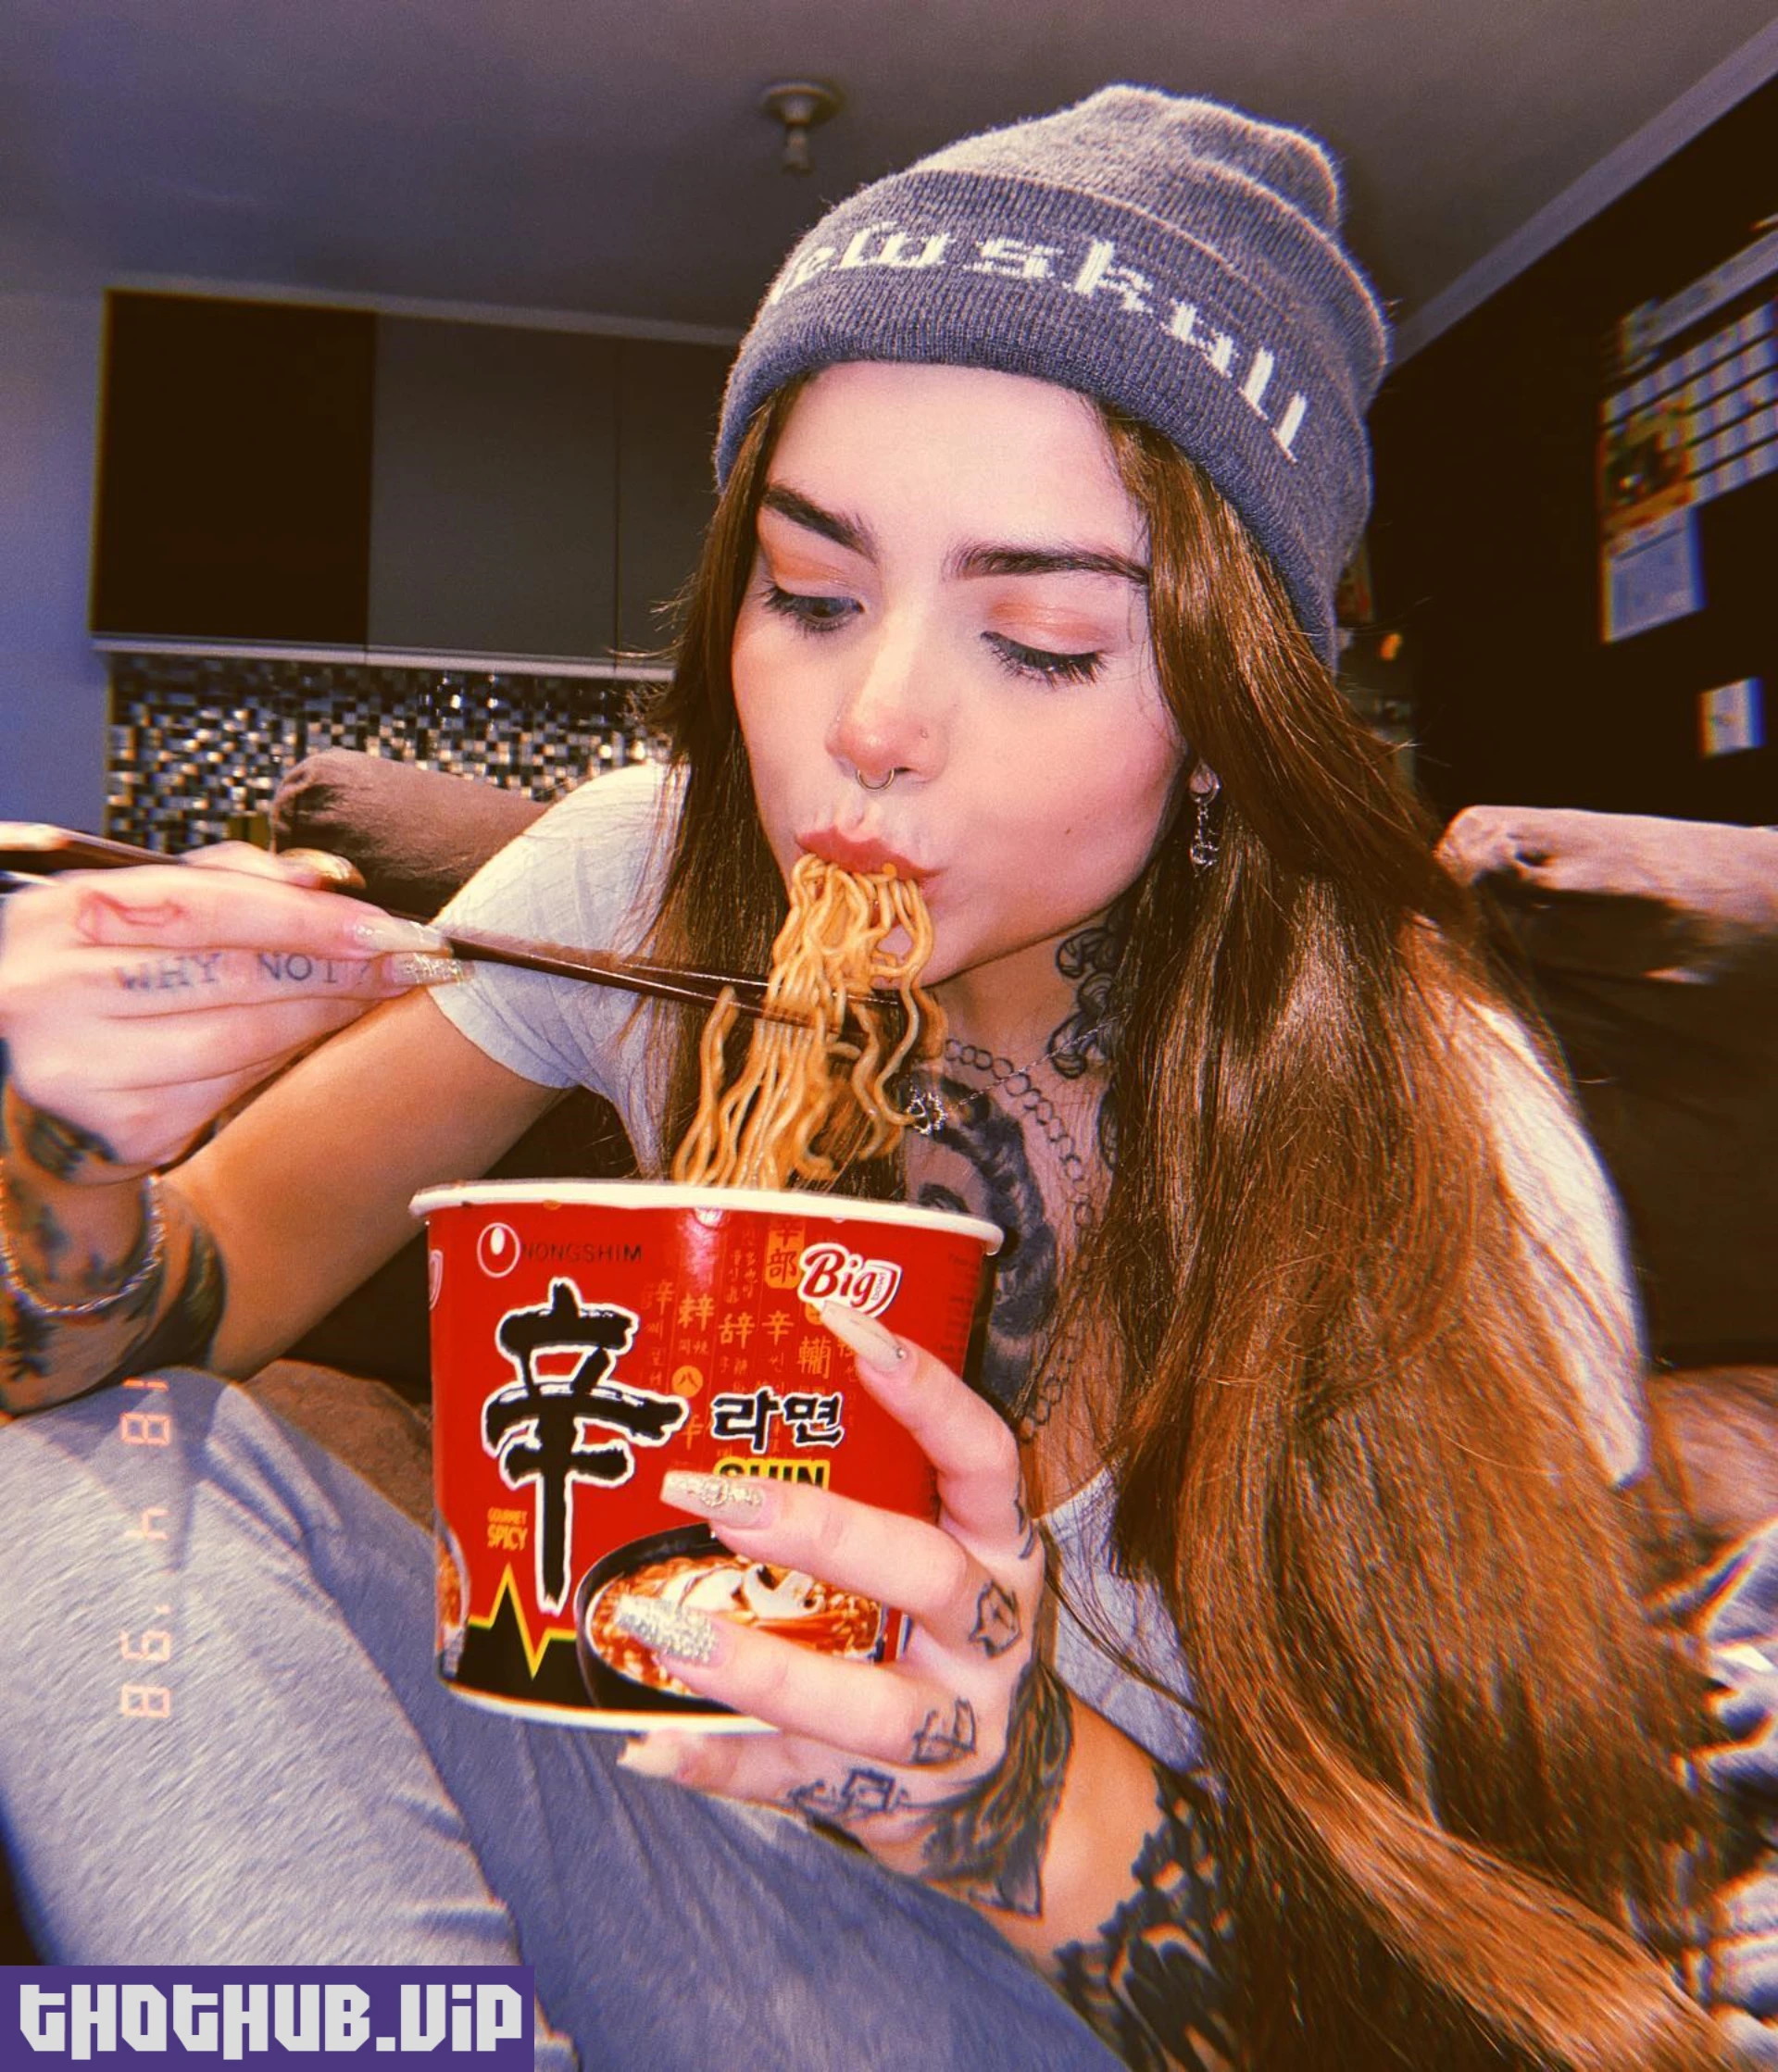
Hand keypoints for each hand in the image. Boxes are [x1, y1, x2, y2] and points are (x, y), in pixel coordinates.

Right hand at [0, 845, 457, 1180]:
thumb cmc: (98, 977)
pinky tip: (316, 1038)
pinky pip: (232, 1088)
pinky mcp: (120, 1128)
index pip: (205, 905)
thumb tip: (325, 880)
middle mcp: (53, 991)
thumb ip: (222, 882)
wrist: (29, 1082)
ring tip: (376, 993)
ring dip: (324, 1015)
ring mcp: (83, 1068)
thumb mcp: (134, 912)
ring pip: (242, 1038)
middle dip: (335, 968)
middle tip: (408, 961)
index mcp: (59, 916)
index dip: (305, 916)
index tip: (384, 925)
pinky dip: (283, 1059)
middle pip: (232, 973)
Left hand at [614, 1299, 1071, 1917]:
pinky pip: (803, 1786)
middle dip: (821, 1533)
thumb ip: (872, 1484)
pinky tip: (645, 1743)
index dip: (927, 1391)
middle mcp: (992, 1634)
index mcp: (1000, 1547)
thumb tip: (720, 1387)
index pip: (982, 1457)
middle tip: (715, 1498)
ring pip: (876, 1708)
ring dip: (766, 1670)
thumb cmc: (944, 1630)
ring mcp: (954, 1729)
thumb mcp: (941, 1545)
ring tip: (666, 1628)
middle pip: (927, 1577)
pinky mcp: (898, 1803)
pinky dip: (723, 1764)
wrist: (1015, 1789)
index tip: (846, 1325)